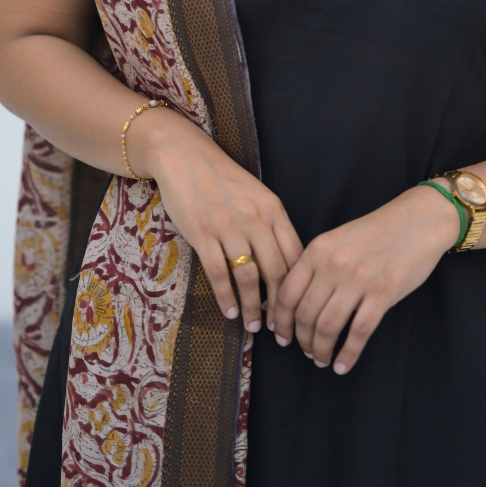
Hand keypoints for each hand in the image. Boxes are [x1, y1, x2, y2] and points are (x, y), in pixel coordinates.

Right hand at [133, 108, 303, 333]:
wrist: (185, 157)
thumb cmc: (222, 179)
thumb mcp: (256, 196)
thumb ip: (270, 225)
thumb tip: (283, 265)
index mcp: (273, 210)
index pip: (296, 255)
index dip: (300, 287)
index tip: (299, 309)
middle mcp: (256, 220)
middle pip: (277, 271)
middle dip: (281, 306)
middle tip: (280, 329)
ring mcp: (229, 227)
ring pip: (249, 277)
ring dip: (253, 307)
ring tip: (254, 325)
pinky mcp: (203, 234)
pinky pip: (219, 274)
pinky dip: (226, 297)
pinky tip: (230, 312)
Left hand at [270, 184, 459, 373]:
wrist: (418, 220)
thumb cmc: (377, 231)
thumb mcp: (338, 238)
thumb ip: (317, 264)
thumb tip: (298, 300)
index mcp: (318, 249)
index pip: (287, 293)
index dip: (280, 320)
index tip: (281, 335)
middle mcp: (334, 264)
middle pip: (305, 314)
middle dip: (301, 340)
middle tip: (305, 351)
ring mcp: (359, 279)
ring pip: (328, 327)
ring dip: (321, 350)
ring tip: (321, 360)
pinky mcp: (383, 293)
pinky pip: (358, 333)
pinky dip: (348, 355)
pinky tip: (343, 365)